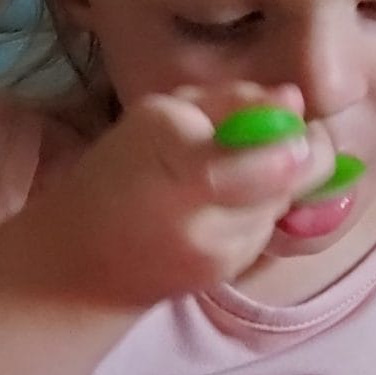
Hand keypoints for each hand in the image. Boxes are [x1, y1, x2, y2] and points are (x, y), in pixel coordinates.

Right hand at [37, 82, 335, 305]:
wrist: (81, 267)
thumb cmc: (114, 176)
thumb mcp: (158, 115)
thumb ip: (229, 102)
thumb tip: (292, 100)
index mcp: (179, 160)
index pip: (276, 156)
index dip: (292, 137)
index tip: (284, 123)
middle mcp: (204, 215)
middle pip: (293, 179)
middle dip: (294, 155)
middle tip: (266, 143)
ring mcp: (219, 253)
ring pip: (283, 203)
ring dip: (273, 185)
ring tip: (226, 179)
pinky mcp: (227, 274)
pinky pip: (265, 229)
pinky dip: (255, 213)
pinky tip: (218, 210)